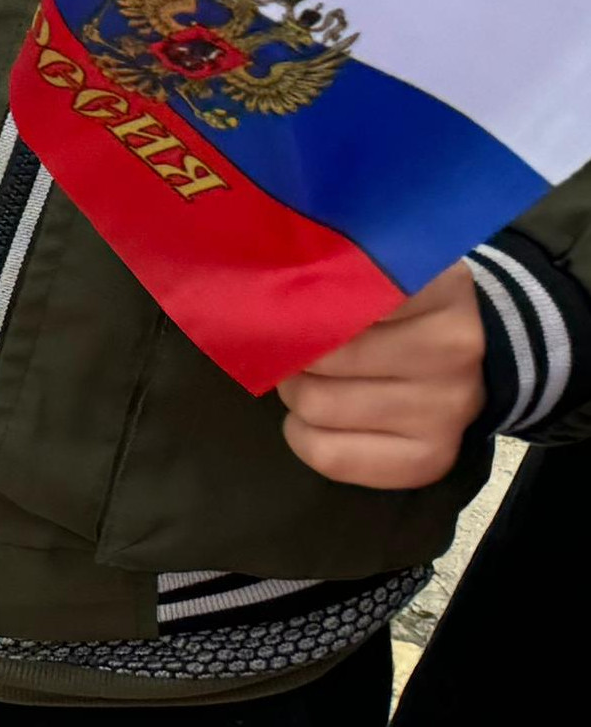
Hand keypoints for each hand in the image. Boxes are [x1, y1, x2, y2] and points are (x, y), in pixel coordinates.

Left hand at [282, 267, 483, 487]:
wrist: (469, 356)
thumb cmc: (398, 306)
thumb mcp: (377, 267)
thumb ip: (328, 270)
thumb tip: (257, 293)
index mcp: (440, 287)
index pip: (346, 289)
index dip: (301, 297)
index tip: (291, 297)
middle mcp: (452, 349)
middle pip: (317, 354)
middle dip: (291, 349)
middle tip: (297, 344)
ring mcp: (447, 409)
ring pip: (316, 404)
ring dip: (296, 391)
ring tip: (311, 377)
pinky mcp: (431, 458)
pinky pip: (328, 455)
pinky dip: (303, 436)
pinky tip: (315, 419)